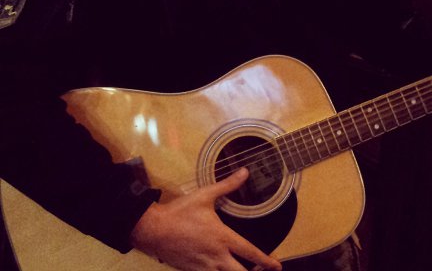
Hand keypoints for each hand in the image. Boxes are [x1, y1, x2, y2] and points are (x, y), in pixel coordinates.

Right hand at [130, 167, 281, 270]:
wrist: (153, 230)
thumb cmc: (180, 212)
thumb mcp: (205, 195)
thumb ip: (227, 185)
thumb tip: (244, 172)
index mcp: (222, 238)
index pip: (250, 252)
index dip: (265, 261)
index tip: (276, 265)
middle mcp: (216, 257)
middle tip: (261, 270)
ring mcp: (203, 267)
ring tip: (241, 269)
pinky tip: (218, 269)